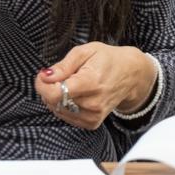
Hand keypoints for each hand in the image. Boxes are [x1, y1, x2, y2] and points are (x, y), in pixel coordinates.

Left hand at [35, 43, 156, 130]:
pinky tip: (74, 95)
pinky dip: (64, 106)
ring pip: (58, 110)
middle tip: (58, 76)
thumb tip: (46, 76)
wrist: (131, 75)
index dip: (43, 85)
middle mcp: (93, 103)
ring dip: (56, 98)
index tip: (43, 75)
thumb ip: (64, 65)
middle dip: (49, 89)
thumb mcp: (86, 51)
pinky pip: (66, 117)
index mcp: (91, 82)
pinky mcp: (92, 123)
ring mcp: (94, 115)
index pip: (56, 93)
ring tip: (69, 84)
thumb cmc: (108, 60)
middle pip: (55, 102)